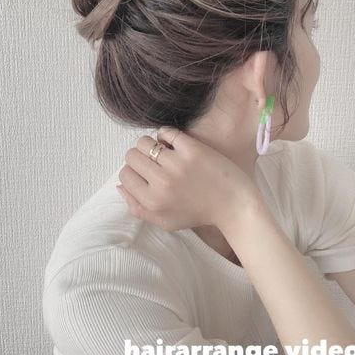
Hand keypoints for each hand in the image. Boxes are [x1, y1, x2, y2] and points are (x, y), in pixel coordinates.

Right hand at [116, 125, 262, 231]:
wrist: (234, 205)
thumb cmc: (199, 214)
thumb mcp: (165, 221)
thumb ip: (138, 208)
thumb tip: (119, 187)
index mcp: (152, 201)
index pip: (124, 175)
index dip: (132, 172)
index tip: (144, 172)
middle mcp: (161, 183)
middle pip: (131, 156)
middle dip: (139, 157)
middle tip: (154, 161)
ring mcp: (177, 164)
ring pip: (145, 142)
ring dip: (151, 144)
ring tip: (163, 151)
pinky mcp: (193, 150)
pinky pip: (166, 132)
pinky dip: (166, 134)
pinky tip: (175, 143)